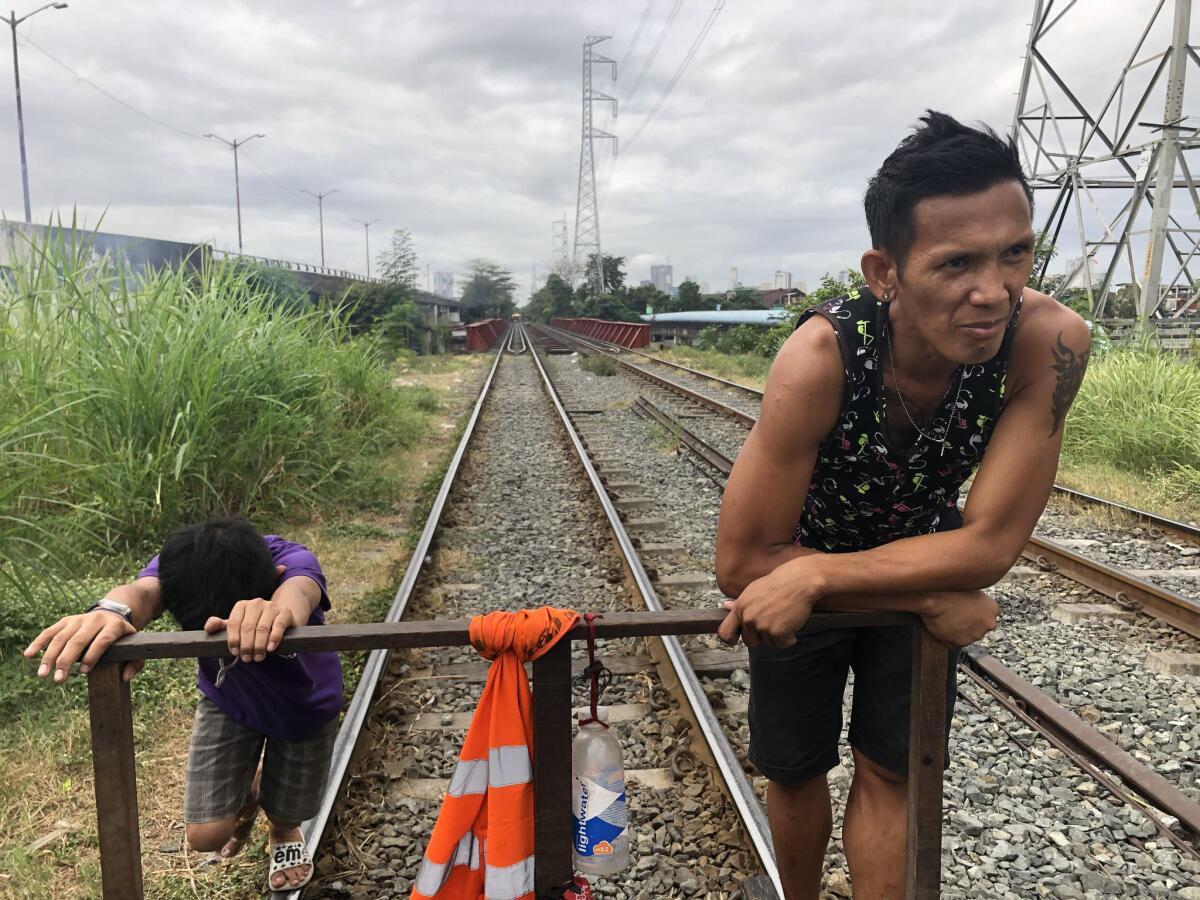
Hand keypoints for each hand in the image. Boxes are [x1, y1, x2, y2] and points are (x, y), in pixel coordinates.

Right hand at [24, 611, 139, 682]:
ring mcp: (79, 619)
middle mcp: (95, 620)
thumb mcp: (136, 646)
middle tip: (58, 679)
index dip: (94, 655)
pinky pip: (50, 631)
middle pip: (79, 640)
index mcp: (115, 625)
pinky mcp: (66, 620)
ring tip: (43, 674)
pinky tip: (28, 655)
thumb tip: (125, 677)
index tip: (84, 672)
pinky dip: (38, 642)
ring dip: (50, 656)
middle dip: (67, 660)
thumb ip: (136, 662)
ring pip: (61, 637)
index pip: (103, 639)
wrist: (114, 612)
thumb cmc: (123, 637)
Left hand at [205, 597, 294, 661]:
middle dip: (246, 645)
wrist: (281, 616)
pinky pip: (278, 626)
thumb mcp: (238, 624)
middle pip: (248, 627)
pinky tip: (270, 648)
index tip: (234, 652)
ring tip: (258, 657)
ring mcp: (271, 606)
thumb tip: (208, 628)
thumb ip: (222, 626)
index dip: (233, 639)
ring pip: (262, 628)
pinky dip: (273, 639)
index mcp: (242, 605)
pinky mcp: (285, 612)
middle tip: (247, 658)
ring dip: (259, 646)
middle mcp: (256, 603)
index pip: (233, 623)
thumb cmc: (256, 623)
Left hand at [717, 560, 823, 648]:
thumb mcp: (753, 590)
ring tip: (784, 618)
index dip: (730, 639)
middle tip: (772, 623)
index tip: (735, 640)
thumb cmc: (778, 584)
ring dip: (777, 635)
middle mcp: (748, 618)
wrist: (799, 582)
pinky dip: (789, 638)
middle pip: (749, 641)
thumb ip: (740, 603)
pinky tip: (792, 624)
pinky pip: (782, 644)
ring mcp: (762, 626)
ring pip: (768, 643)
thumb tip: (726, 606)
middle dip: (760, 636)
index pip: (724, 632)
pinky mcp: (777, 633)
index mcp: (740, 607)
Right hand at [919, 590, 997, 646]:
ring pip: (968, 635)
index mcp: (992, 609)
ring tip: (946, 620)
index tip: (964, 609)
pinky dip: (948, 637)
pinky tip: (941, 626)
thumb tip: (971, 603)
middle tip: (954, 615)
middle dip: (968, 623)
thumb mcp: (969, 588)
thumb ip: (976, 600)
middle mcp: (988, 624)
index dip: (974, 613)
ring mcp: (976, 635)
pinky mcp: (962, 643)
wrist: (934, 598)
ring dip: (959, 631)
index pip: (986, 615)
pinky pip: (955, 642)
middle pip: (979, 627)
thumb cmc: (949, 589)